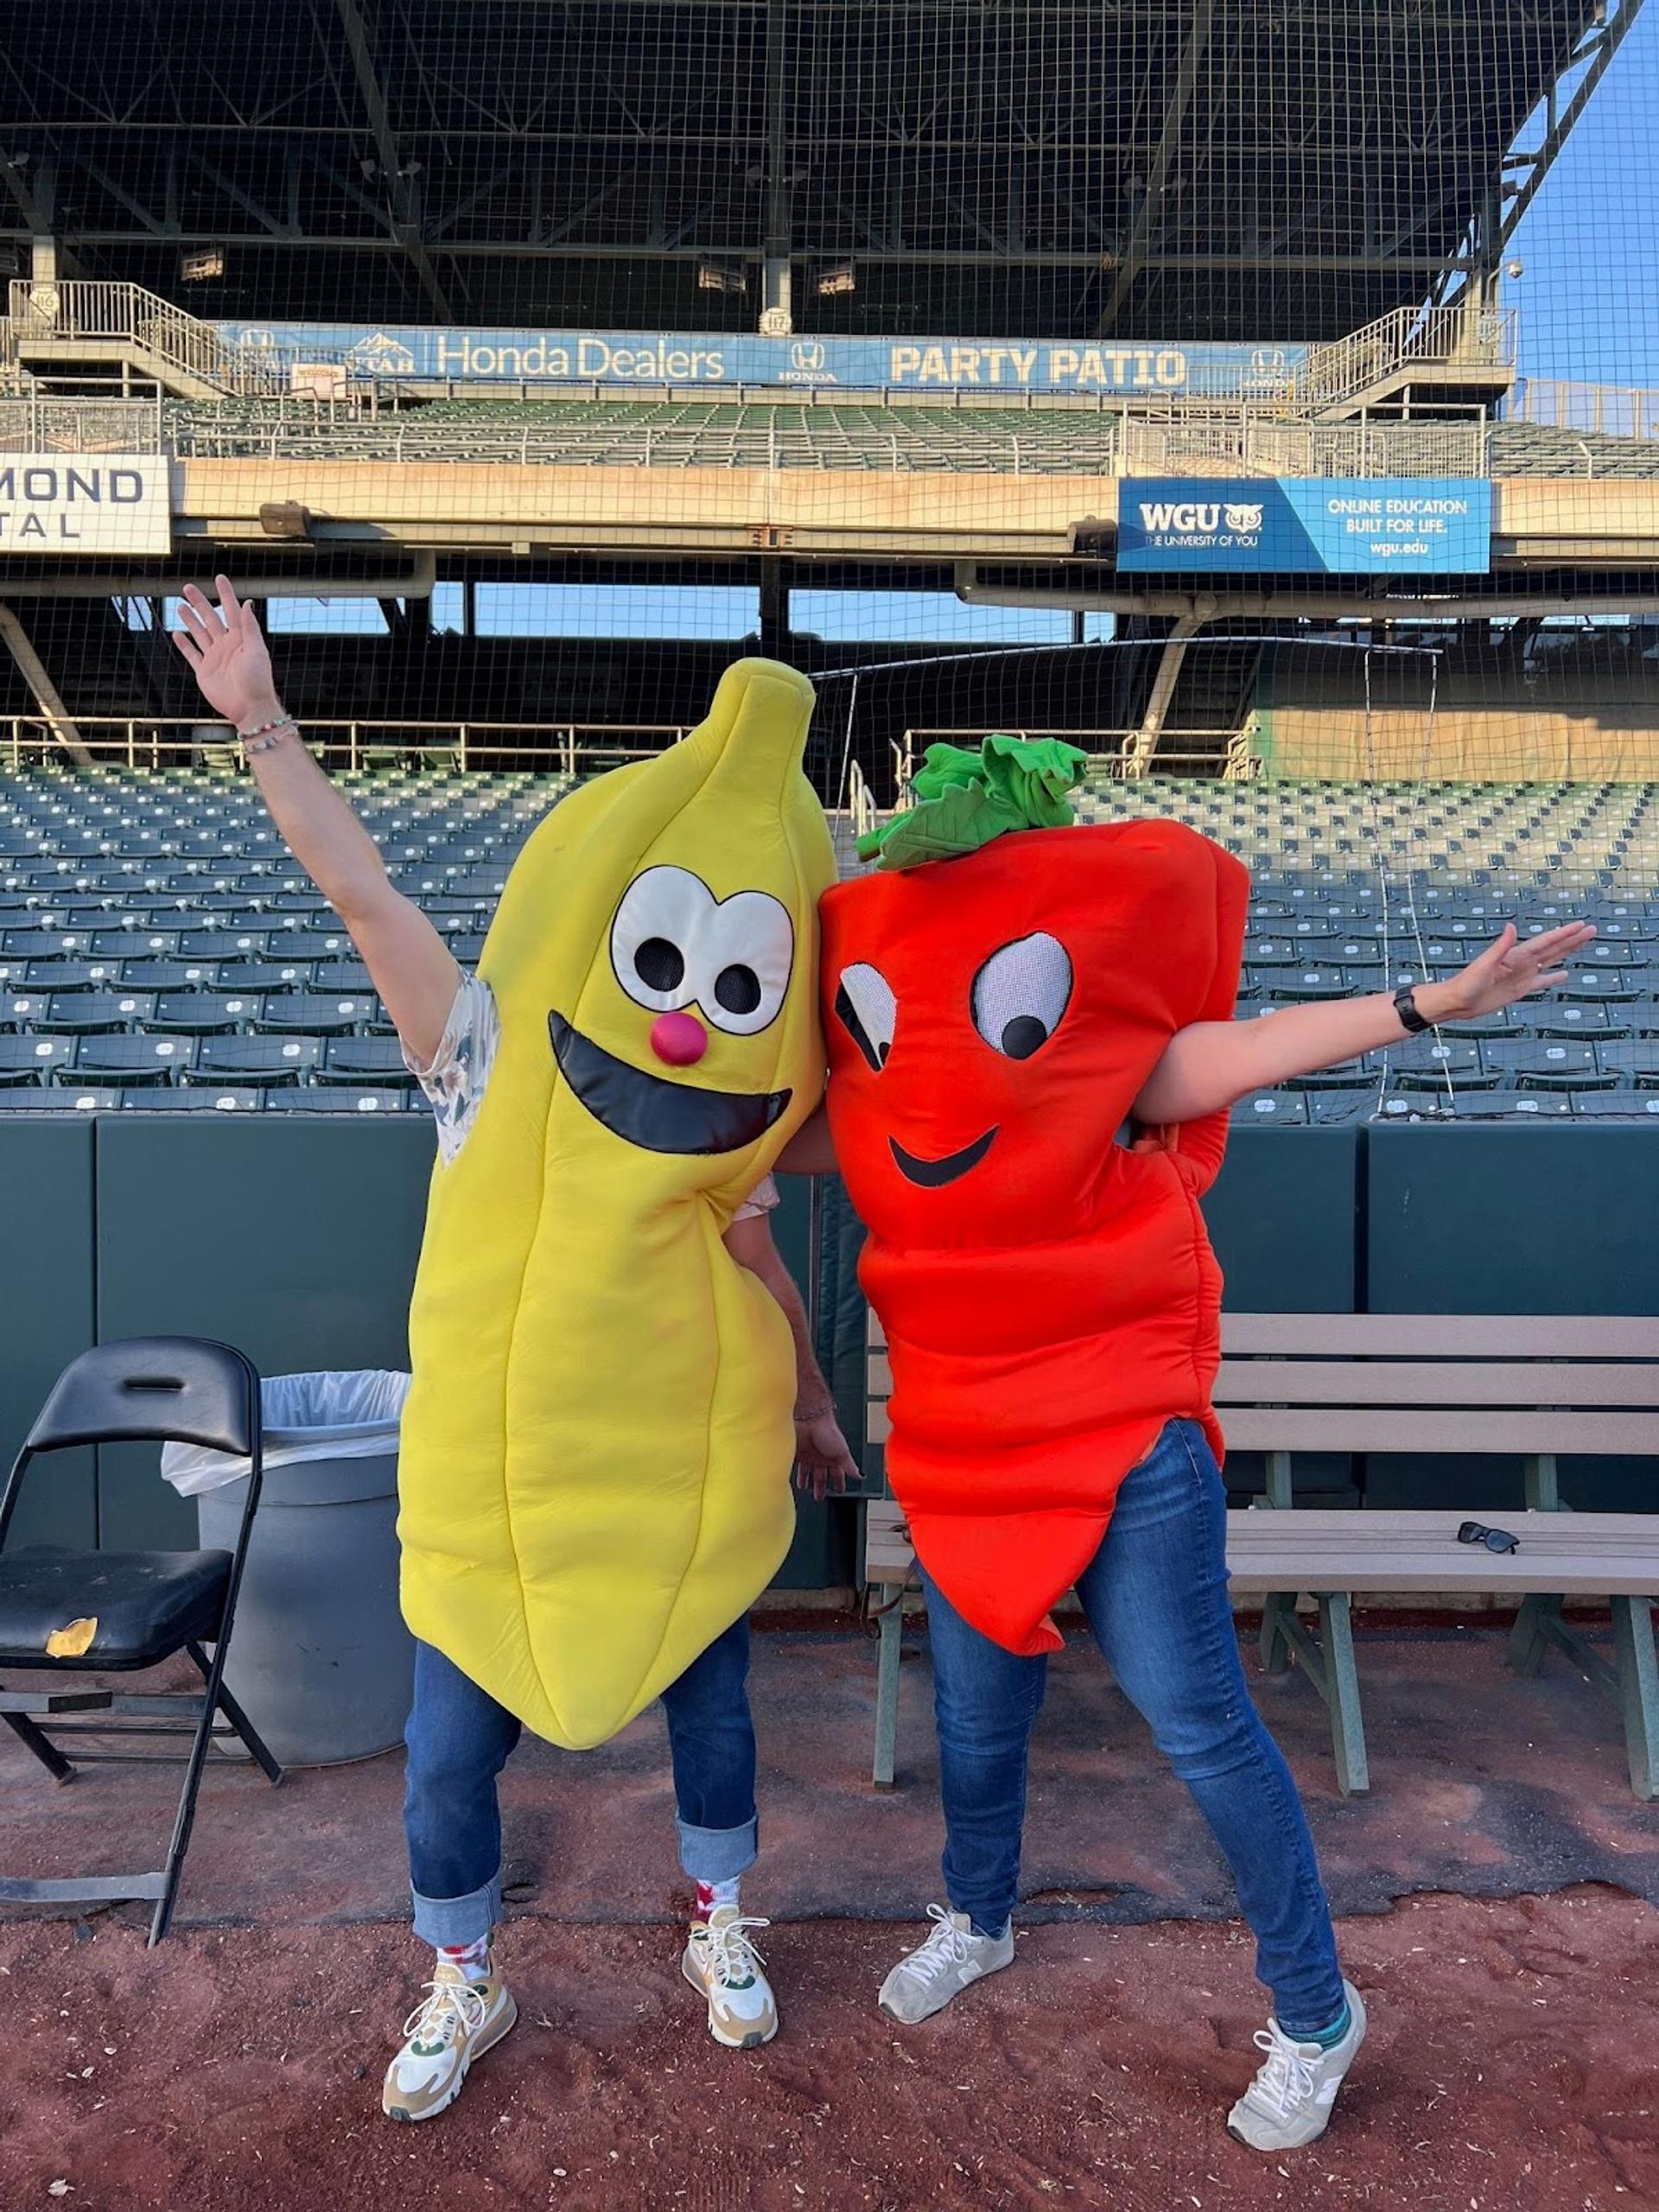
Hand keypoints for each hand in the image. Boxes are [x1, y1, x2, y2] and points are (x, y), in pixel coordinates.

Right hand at [172, 575, 280, 731]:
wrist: (249, 708)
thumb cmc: (257, 681)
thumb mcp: (256, 650)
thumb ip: (250, 627)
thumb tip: (247, 603)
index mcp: (241, 638)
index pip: (232, 610)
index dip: (225, 594)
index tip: (219, 578)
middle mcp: (227, 645)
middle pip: (210, 618)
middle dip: (200, 602)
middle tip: (188, 588)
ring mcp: (215, 658)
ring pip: (199, 633)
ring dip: (190, 620)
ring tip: (180, 605)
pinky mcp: (204, 671)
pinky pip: (192, 654)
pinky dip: (184, 644)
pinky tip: (177, 634)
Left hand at [792, 1403, 857, 1501]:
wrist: (811, 1419)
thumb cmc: (828, 1429)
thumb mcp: (843, 1452)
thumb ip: (850, 1465)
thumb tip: (860, 1475)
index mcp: (833, 1457)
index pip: (837, 1474)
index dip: (838, 1482)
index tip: (839, 1490)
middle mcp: (820, 1457)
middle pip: (820, 1475)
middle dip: (820, 1486)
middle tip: (819, 1496)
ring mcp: (808, 1455)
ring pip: (807, 1471)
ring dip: (806, 1480)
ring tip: (804, 1487)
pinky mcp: (796, 1453)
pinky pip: (795, 1466)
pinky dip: (794, 1473)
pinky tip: (791, 1479)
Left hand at [1419, 922, 1596, 1022]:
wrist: (1457, 1002)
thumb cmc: (1466, 983)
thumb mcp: (1484, 965)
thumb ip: (1500, 947)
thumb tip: (1512, 927)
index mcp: (1516, 955)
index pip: (1546, 942)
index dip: (1564, 934)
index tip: (1581, 925)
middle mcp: (1522, 963)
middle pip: (1554, 949)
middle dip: (1573, 940)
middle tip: (1592, 930)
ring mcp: (1522, 976)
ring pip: (1551, 962)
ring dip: (1567, 953)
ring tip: (1583, 944)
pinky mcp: (1520, 990)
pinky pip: (1541, 982)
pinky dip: (1553, 979)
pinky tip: (1565, 975)